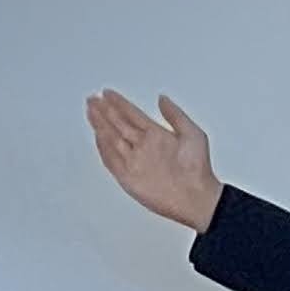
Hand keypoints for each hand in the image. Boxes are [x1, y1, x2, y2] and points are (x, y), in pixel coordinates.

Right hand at [86, 91, 223, 232]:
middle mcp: (143, 147)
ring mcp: (135, 161)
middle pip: (118, 124)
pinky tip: (97, 135)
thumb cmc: (198, 169)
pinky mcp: (128, 177)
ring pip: (112, 138)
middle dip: (104, 110)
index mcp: (157, 135)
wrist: (196, 197)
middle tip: (92, 98)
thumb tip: (162, 98)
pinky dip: (103, 148)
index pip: (132, 114)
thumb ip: (175, 115)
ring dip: (100, 124)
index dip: (119, 103)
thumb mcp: (193, 134)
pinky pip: (111, 160)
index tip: (108, 93)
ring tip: (91, 110)